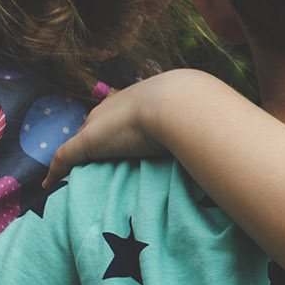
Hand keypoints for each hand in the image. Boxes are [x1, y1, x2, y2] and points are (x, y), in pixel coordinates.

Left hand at [43, 68, 225, 185]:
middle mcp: (114, 108)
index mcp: (138, 99)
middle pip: (96, 128)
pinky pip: (65, 159)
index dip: (118, 131)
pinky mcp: (89, 143)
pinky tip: (49, 185)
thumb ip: (210, 127)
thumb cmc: (196, 109)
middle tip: (99, 161)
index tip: (121, 144)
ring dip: (78, 159)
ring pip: (81, 144)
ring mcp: (100, 126)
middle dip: (95, 142)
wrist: (180, 104)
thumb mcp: (202, 116)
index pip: (120, 116)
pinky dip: (57, 171)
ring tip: (76, 175)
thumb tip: (235, 135)